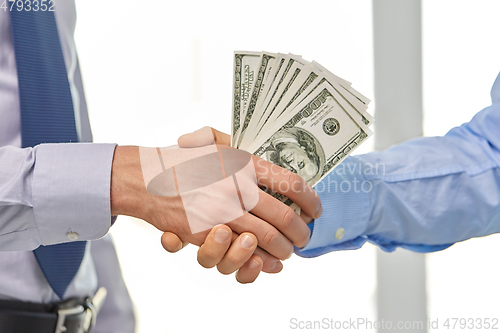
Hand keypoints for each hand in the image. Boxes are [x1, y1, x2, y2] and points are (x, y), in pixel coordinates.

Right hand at [161, 127, 319, 281]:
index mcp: (244, 162)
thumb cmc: (184, 160)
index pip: (292, 183)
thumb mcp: (216, 142)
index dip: (311, 200)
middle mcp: (237, 187)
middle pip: (285, 217)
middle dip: (301, 233)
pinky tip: (267, 261)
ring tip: (288, 251)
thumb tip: (277, 167)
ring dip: (283, 250)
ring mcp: (222, 211)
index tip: (316, 210)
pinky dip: (260, 261)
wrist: (146, 177)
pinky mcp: (205, 232)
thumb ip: (244, 150)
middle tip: (304, 237)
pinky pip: (241, 252)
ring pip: (267, 239)